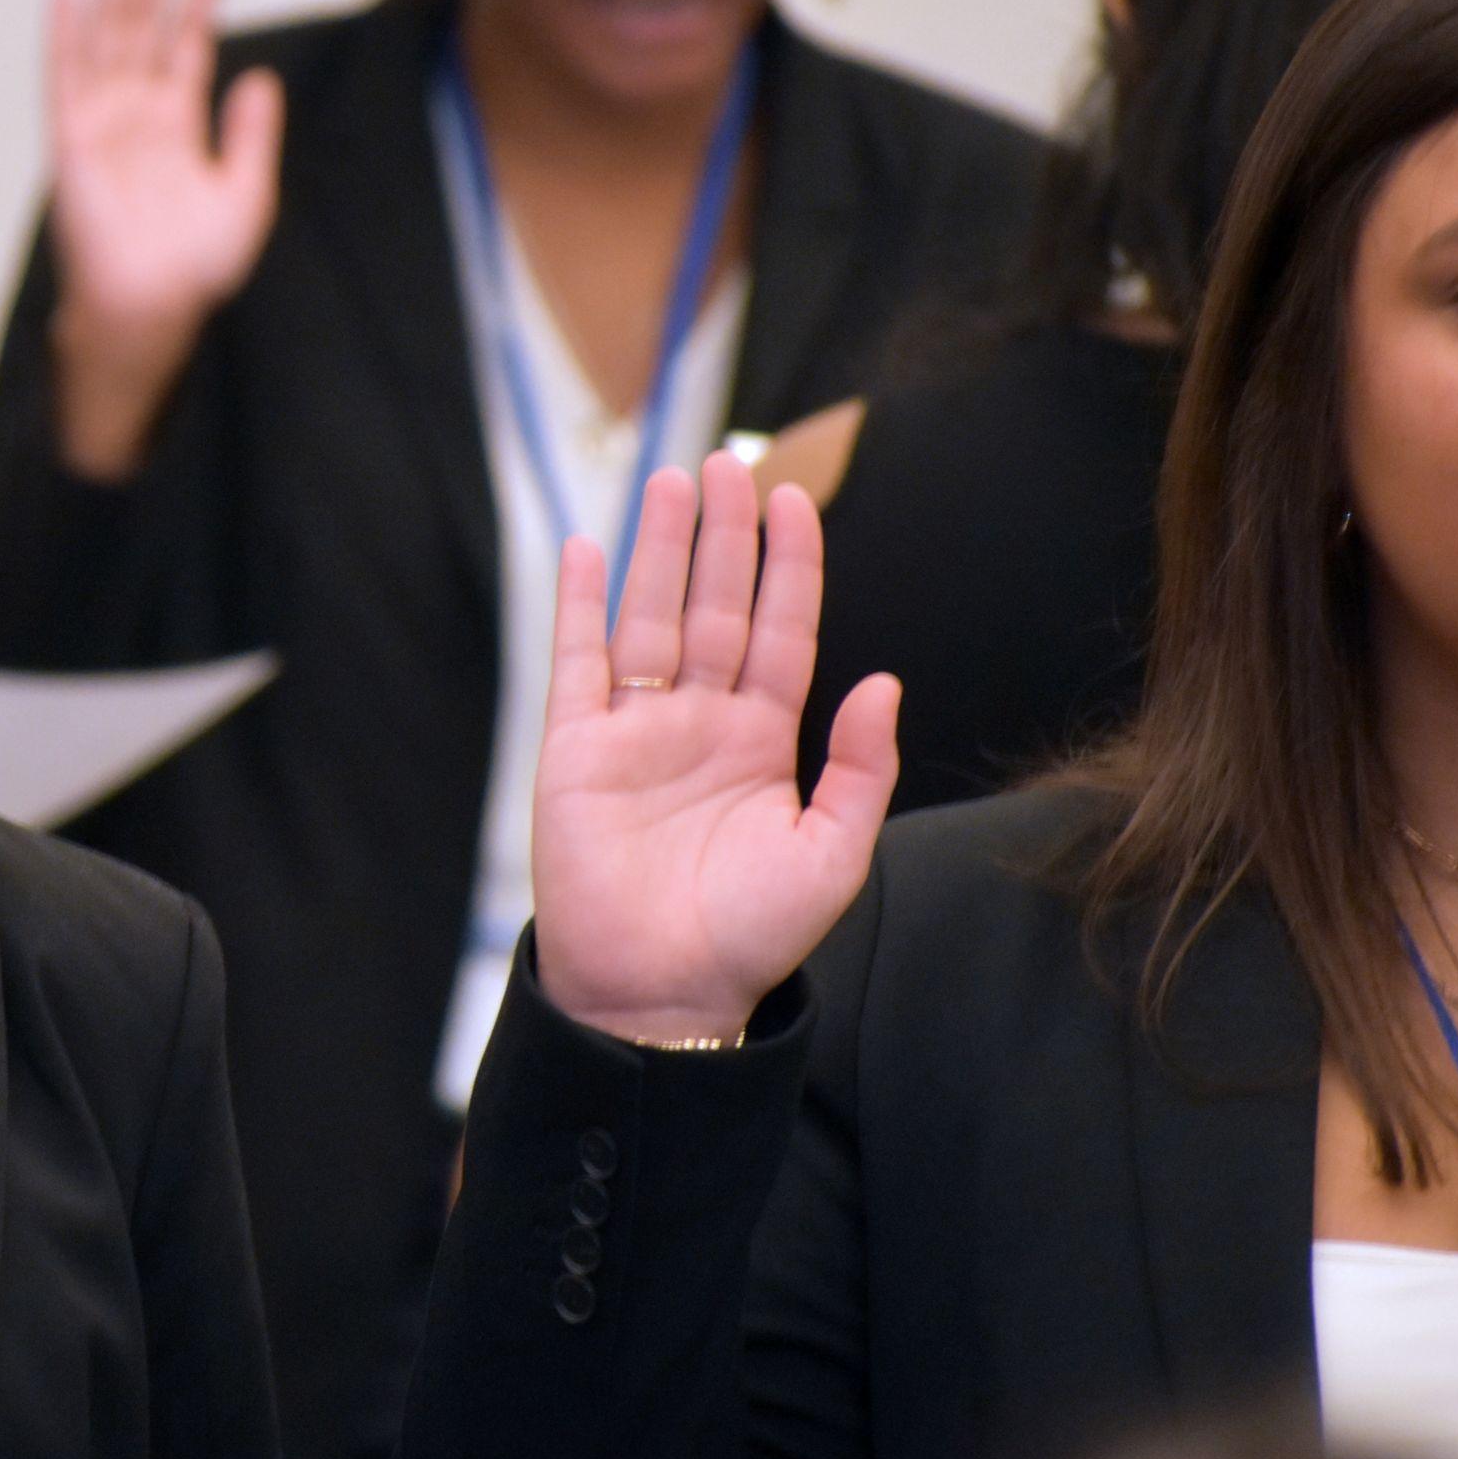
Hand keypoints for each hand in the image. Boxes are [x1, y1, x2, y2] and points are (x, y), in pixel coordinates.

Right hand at [43, 0, 286, 476]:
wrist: (150, 310)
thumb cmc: (194, 268)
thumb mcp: (247, 196)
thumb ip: (253, 136)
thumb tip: (260, 76)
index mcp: (178, 121)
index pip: (190, 37)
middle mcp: (137, 109)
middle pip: (145, 16)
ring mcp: (102, 119)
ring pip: (108, 28)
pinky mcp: (71, 138)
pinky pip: (65, 72)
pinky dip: (64, 26)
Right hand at [528, 455, 898, 1043]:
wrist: (661, 994)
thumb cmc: (750, 937)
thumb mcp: (832, 854)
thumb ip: (859, 768)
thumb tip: (882, 680)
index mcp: (762, 742)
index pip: (779, 631)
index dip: (788, 567)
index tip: (793, 502)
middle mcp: (699, 722)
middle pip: (713, 606)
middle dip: (722, 536)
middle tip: (727, 464)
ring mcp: (634, 731)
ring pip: (649, 618)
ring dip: (659, 550)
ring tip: (670, 481)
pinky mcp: (575, 749)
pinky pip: (578, 662)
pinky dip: (581, 605)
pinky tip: (590, 550)